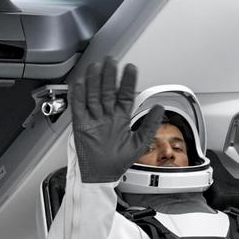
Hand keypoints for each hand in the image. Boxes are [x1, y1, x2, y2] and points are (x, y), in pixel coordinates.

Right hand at [69, 57, 163, 183]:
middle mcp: (107, 117)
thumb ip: (150, 124)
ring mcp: (93, 120)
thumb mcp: (139, 143)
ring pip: (93, 96)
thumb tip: (160, 107)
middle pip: (107, 91)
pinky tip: (80, 84)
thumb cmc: (117, 162)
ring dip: (94, 81)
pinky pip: (79, 108)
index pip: (124, 95)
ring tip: (97, 67)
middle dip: (109, 76)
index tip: (130, 68)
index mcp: (121, 119)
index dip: (127, 81)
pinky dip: (78, 96)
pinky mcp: (81, 126)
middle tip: (111, 61)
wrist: (101, 177)